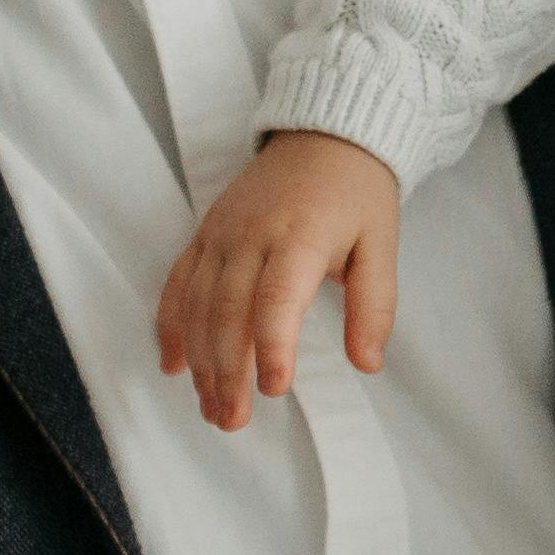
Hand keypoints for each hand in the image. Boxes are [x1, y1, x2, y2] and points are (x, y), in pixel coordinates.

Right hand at [152, 132, 404, 430]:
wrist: (325, 134)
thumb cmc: (357, 194)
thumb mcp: (382, 246)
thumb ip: (374, 306)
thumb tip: (368, 363)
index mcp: (301, 236)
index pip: (277, 297)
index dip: (272, 345)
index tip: (275, 388)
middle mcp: (252, 234)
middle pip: (229, 310)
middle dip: (227, 371)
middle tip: (233, 420)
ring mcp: (222, 232)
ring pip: (199, 303)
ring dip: (200, 360)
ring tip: (211, 408)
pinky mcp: (206, 232)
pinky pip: (179, 282)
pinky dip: (172, 325)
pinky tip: (173, 365)